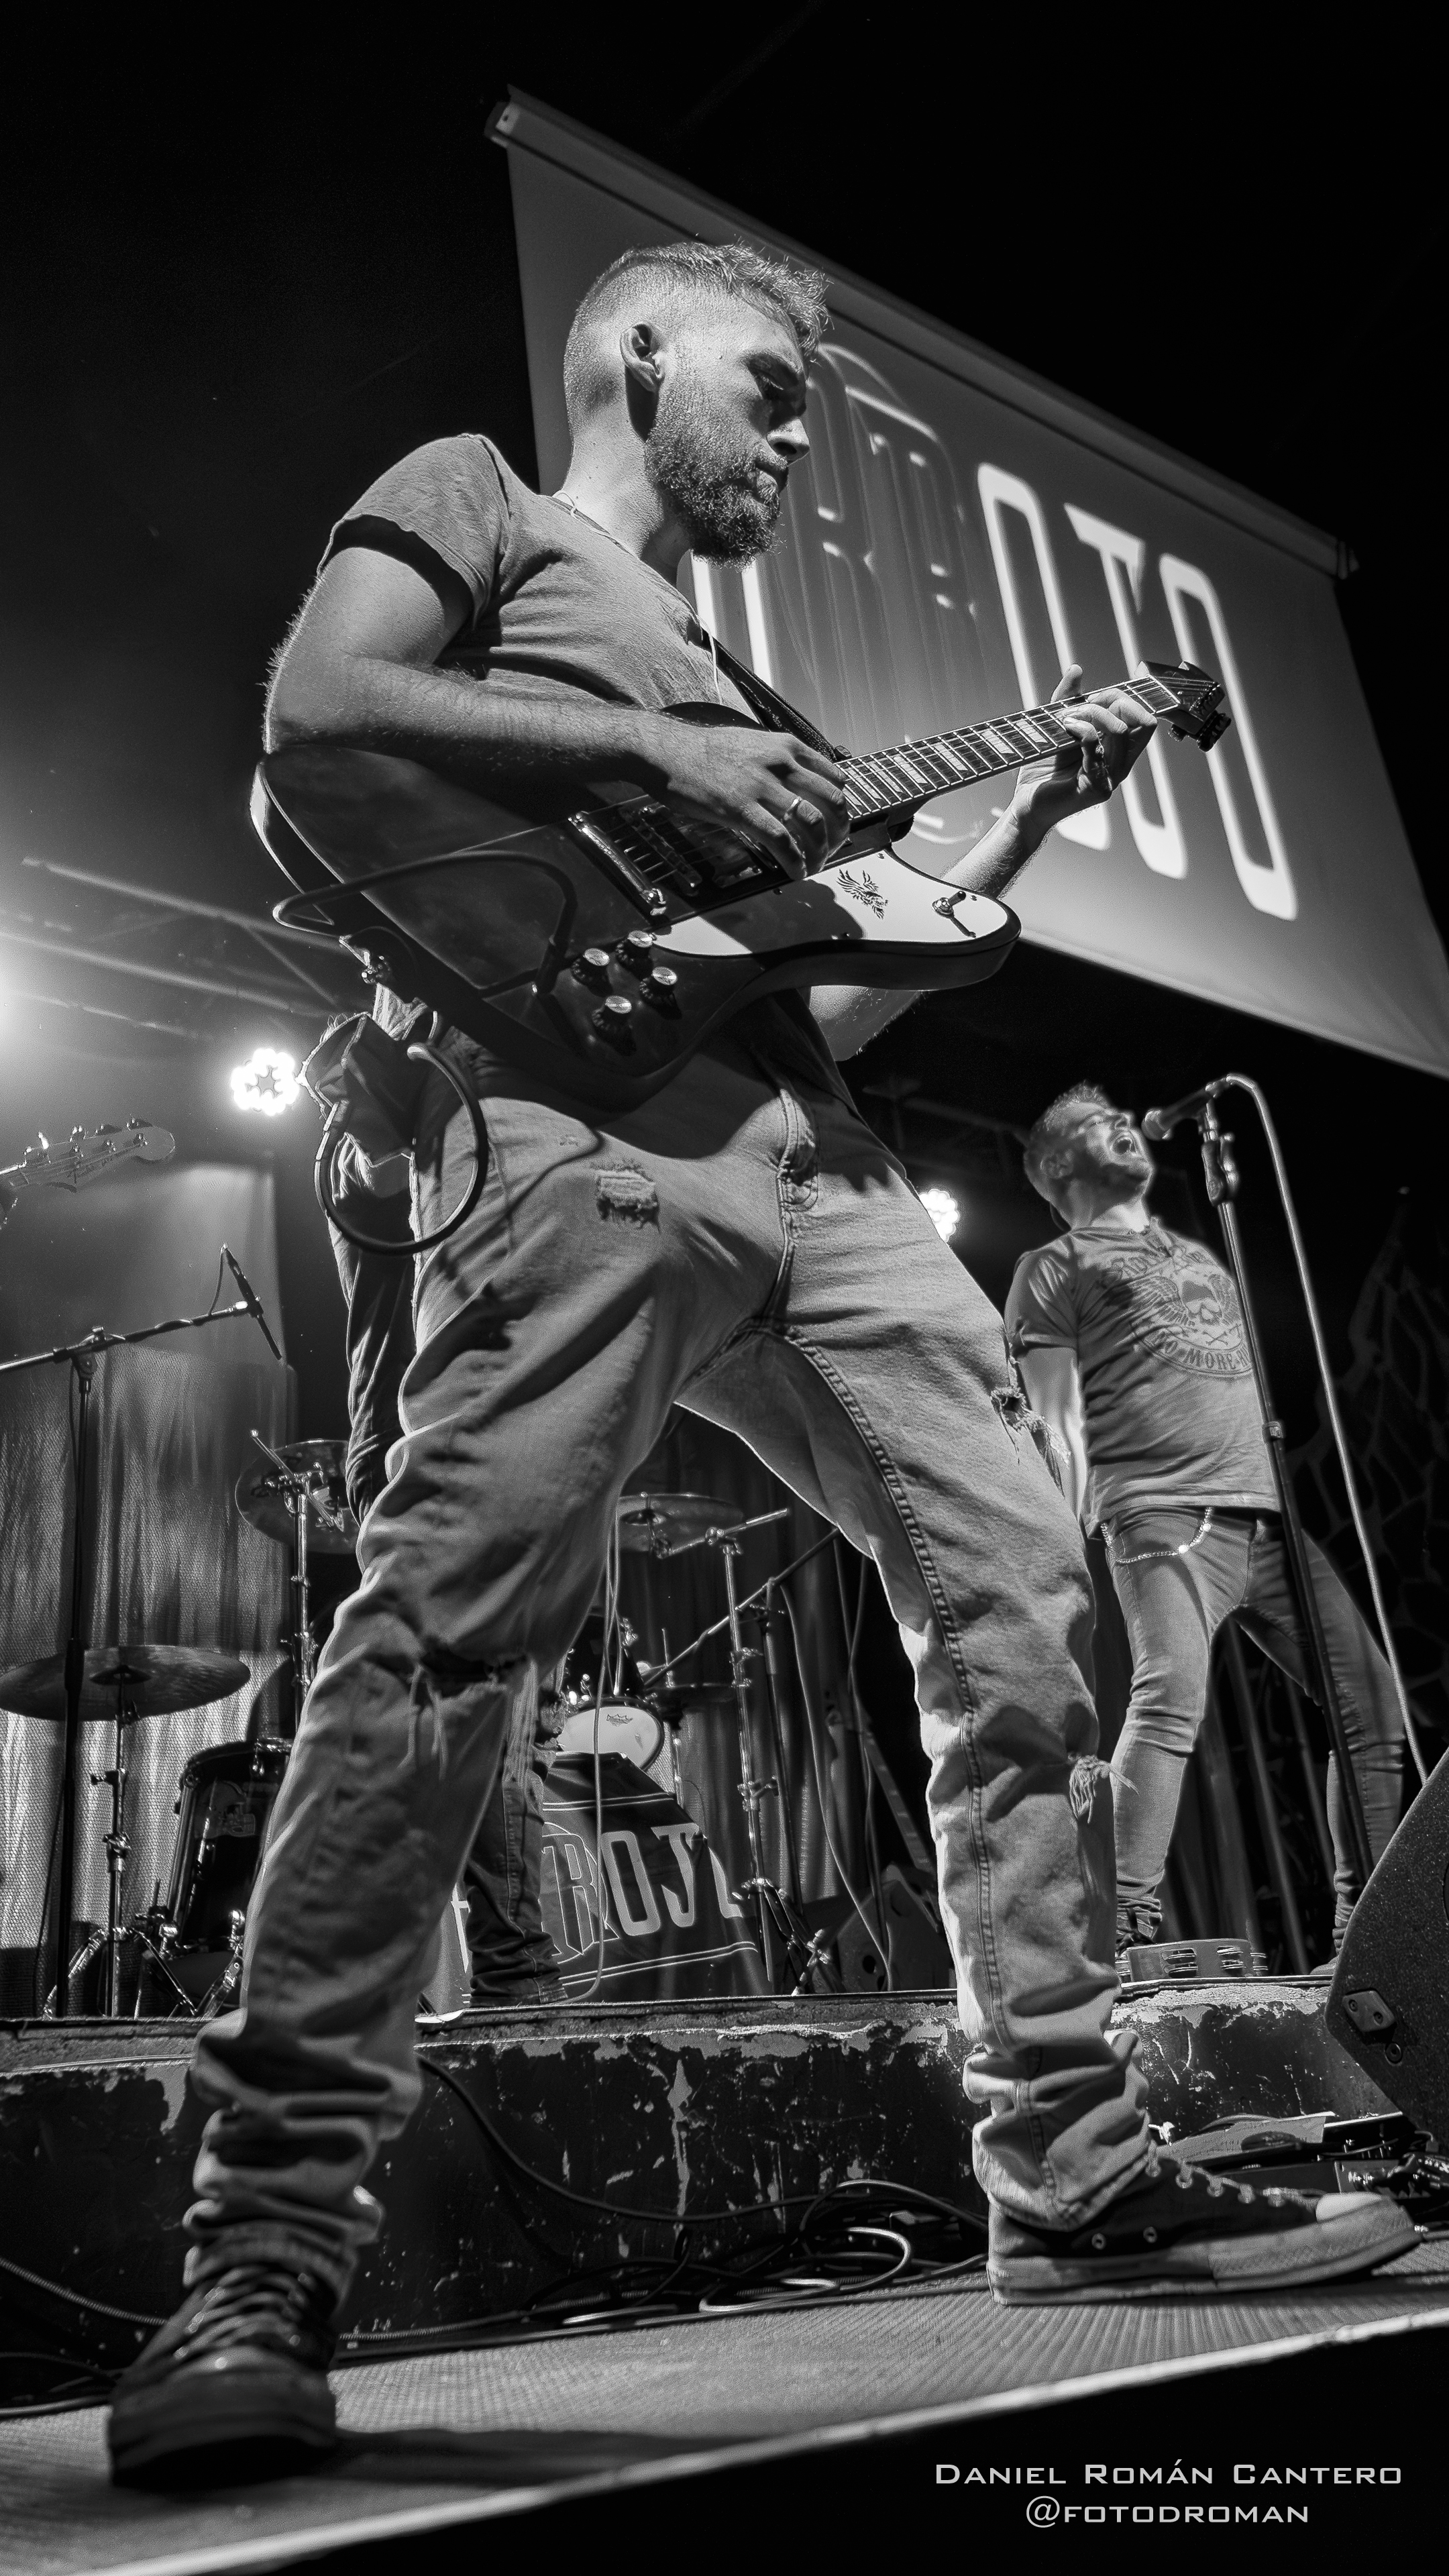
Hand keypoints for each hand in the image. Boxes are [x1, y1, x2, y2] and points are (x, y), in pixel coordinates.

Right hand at [644, 716, 849, 875]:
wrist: (668, 750)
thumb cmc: (705, 751)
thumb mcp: (754, 743)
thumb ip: (780, 761)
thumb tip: (797, 784)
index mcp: (787, 747)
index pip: (835, 777)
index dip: (842, 807)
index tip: (837, 825)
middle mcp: (782, 763)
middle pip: (832, 802)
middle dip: (838, 832)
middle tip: (833, 850)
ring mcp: (763, 786)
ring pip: (812, 823)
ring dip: (820, 851)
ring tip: (816, 866)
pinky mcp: (742, 809)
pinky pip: (781, 840)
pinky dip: (795, 860)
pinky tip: (797, 872)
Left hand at [1009, 664, 1155, 845]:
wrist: (1026, 805)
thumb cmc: (1043, 771)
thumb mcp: (1057, 728)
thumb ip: (1067, 699)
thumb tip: (1077, 669)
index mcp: (1118, 752)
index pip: (1145, 720)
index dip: (1129, 698)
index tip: (1104, 692)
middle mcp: (1121, 765)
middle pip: (1141, 721)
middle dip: (1114, 700)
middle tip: (1083, 703)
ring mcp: (1111, 777)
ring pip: (1120, 730)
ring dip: (1093, 713)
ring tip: (1067, 717)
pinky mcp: (1095, 787)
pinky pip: (1096, 745)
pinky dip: (1081, 728)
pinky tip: (1065, 727)